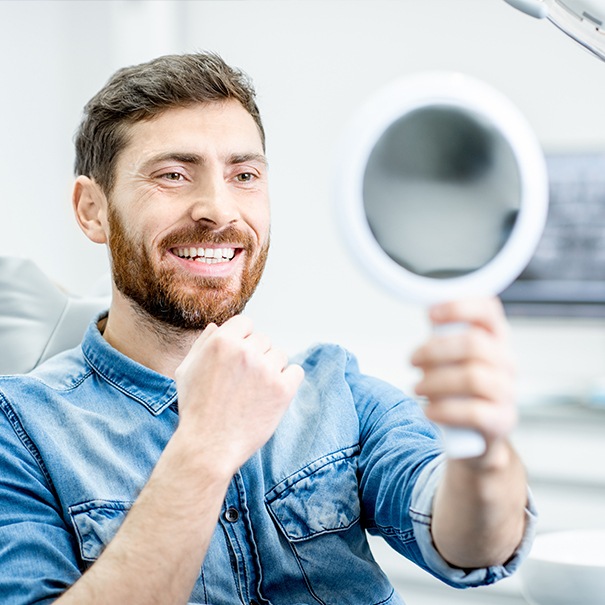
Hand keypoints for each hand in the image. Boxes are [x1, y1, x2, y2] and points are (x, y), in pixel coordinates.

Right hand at [174, 315, 303, 472]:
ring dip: (271, 368)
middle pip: (263, 339)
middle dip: (256, 355)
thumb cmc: (195, 409)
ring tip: (255, 390)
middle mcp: (245, 351)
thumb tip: (217, 327)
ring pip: (280, 355)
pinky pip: (296, 372)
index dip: (242, 339)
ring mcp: (266, 370)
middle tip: (244, 380)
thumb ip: (202, 344)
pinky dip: (288, 381)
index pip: (245, 323)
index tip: (239, 358)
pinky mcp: (283, 389)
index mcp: (222, 342)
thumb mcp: (186, 370)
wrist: (209, 446)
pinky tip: (273, 394)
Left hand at [410, 297, 516, 447]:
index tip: (430, 314)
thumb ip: (444, 336)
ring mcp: (507, 391)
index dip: (459, 307)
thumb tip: (429, 314)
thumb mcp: (452, 357)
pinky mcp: (502, 420)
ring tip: (417, 387)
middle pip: (474, 344)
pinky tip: (429, 410)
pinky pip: (474, 412)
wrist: (475, 433)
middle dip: (435, 350)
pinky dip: (444, 410)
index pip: (488, 310)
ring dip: (436, 381)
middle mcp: (506, 361)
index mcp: (495, 339)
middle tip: (413, 360)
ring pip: (472, 377)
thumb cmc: (459, 387)